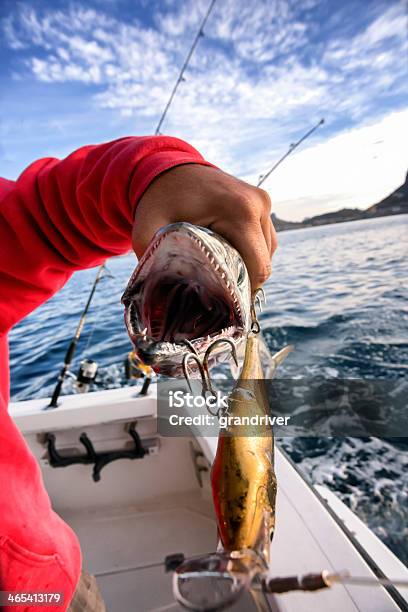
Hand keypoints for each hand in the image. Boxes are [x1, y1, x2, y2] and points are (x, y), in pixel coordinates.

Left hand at [132, 164, 276, 289]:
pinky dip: (251, 252)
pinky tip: (229, 256)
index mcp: (239, 212)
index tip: (223, 303)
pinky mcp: (261, 202)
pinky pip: (265, 238)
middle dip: (245, 281)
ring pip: (268, 252)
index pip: (257, 267)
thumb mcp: (148, 231)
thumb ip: (153, 263)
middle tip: (219, 293)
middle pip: (265, 263)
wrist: (167, 166)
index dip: (243, 291)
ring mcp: (262, 202)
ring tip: (222, 273)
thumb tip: (159, 300)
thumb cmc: (158, 200)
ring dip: (249, 266)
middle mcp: (258, 205)